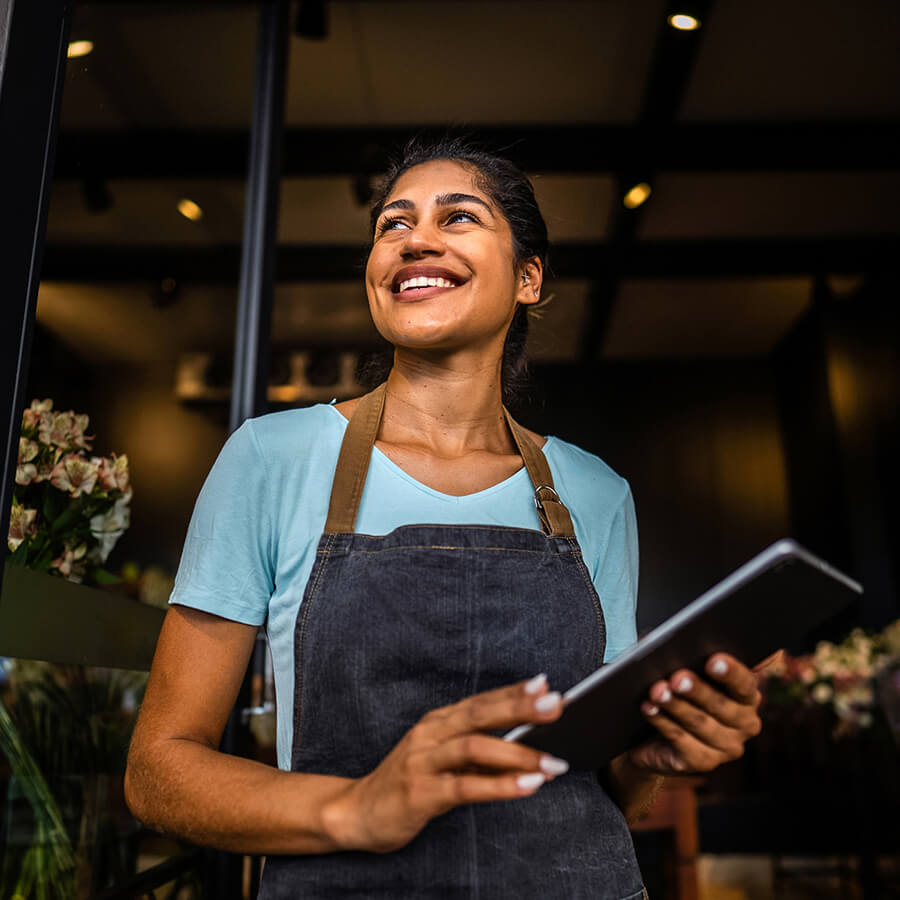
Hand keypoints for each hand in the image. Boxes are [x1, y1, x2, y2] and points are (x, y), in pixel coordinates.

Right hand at [325, 675, 569, 852]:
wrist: (357, 812)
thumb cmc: (410, 783)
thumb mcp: (443, 760)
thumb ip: (479, 751)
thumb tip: (529, 746)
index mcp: (438, 721)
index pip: (482, 701)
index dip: (514, 692)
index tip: (546, 684)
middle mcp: (430, 734)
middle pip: (480, 713)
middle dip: (521, 708)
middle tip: (556, 705)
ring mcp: (423, 761)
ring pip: (475, 747)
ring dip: (518, 754)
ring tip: (553, 761)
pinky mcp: (420, 793)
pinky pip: (465, 787)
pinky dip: (500, 785)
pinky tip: (527, 786)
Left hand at [628, 653, 763, 775]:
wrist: (652, 735)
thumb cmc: (675, 690)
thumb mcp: (684, 669)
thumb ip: (688, 655)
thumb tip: (673, 641)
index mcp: (747, 695)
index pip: (745, 683)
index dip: (730, 672)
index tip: (712, 660)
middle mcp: (745, 724)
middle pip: (722, 706)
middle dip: (698, 690)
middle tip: (677, 677)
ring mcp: (726, 747)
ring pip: (700, 723)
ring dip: (675, 705)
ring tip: (657, 691)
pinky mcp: (703, 763)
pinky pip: (682, 741)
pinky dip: (663, 722)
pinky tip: (649, 709)